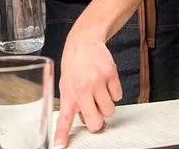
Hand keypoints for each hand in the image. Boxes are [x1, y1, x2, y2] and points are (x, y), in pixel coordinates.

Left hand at [53, 30, 121, 147]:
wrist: (84, 41)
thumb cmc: (74, 65)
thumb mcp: (66, 84)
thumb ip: (74, 104)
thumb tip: (86, 121)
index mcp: (68, 93)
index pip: (64, 119)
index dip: (62, 135)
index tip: (59, 146)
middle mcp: (82, 88)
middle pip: (96, 122)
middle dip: (98, 121)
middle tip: (95, 110)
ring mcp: (97, 81)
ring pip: (110, 111)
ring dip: (106, 105)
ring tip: (98, 90)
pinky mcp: (111, 74)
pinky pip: (118, 96)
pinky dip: (114, 92)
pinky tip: (105, 81)